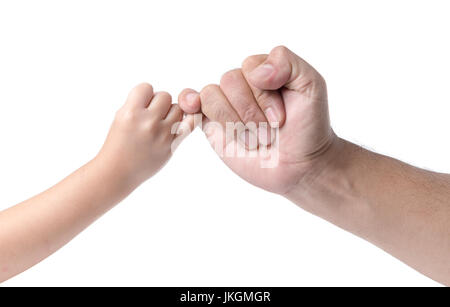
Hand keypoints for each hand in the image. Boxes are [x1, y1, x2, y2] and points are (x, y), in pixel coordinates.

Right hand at [97, 83, 188, 186]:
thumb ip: (139, 104)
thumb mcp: (120, 117)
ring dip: (171, 113)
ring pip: (178, 109)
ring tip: (161, 123)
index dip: (145, 95)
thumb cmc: (118, 143)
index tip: (141, 105)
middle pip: (165, 96)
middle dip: (159, 103)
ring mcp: (162, 134)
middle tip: (151, 115)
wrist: (118, 171)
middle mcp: (147, 122)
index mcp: (131, 113)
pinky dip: (187, 121)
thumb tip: (160, 95)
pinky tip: (179, 123)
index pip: (147, 87)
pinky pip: (189, 124)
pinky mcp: (172, 145)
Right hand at [179, 46, 336, 194]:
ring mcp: (226, 104)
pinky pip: (191, 104)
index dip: (264, 96)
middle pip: (229, 81)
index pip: (249, 68)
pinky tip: (192, 107)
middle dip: (250, 112)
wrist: (300, 165)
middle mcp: (243, 84)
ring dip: (233, 122)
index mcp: (263, 71)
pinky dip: (188, 101)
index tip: (283, 119)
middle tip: (268, 133)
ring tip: (252, 140)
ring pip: (211, 95)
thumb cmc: (308, 126)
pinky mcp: (212, 124)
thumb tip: (252, 71)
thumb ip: (288, 63)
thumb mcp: (312, 86)